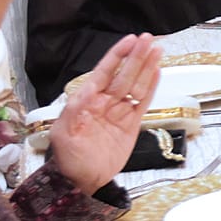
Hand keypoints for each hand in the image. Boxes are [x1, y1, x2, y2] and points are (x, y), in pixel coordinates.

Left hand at [50, 35, 161, 191]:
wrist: (82, 181)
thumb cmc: (68, 159)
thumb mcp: (64, 135)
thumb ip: (74, 113)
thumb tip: (83, 95)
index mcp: (86, 101)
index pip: (104, 72)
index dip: (117, 56)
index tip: (129, 42)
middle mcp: (104, 103)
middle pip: (124, 75)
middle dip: (136, 56)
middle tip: (149, 39)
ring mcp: (118, 113)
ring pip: (135, 85)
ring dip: (146, 67)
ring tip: (157, 50)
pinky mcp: (130, 124)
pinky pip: (142, 102)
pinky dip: (150, 87)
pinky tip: (156, 73)